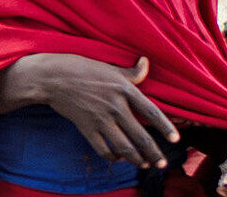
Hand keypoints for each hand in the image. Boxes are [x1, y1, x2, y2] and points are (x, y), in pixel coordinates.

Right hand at [17, 54, 177, 168]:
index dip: (166, 127)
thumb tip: (146, 63)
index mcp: (124, 90)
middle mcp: (115, 107)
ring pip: (124, 146)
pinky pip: (102, 148)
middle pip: (141, 136)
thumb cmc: (79, 68)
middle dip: (154, 153)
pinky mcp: (85, 127)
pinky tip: (117, 158)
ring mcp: (100, 119)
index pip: (152, 112)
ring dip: (136, 159)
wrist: (50, 77)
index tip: (176, 139)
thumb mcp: (109, 67)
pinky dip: (112, 156)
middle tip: (162, 164)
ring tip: (143, 164)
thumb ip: (131, 72)